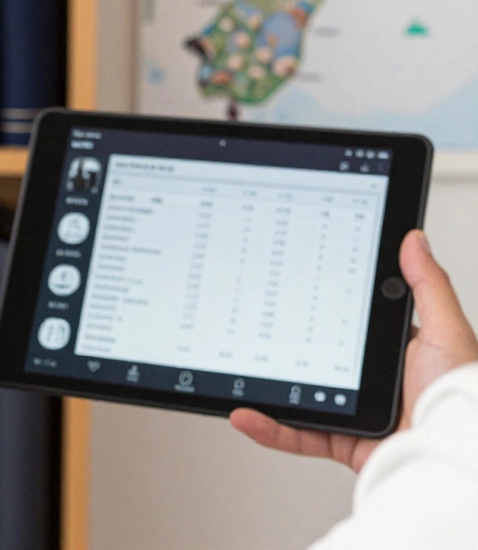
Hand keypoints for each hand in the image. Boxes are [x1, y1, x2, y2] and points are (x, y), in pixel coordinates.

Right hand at [230, 230, 477, 471]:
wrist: (452, 454)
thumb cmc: (459, 398)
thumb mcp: (444, 330)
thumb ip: (427, 286)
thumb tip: (412, 240)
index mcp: (396, 354)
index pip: (350, 325)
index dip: (321, 308)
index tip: (293, 291)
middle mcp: (372, 384)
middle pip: (316, 360)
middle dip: (282, 347)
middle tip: (254, 327)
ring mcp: (355, 414)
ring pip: (299, 398)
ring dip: (266, 390)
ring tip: (239, 374)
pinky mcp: (343, 443)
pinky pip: (298, 435)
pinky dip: (269, 428)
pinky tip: (246, 413)